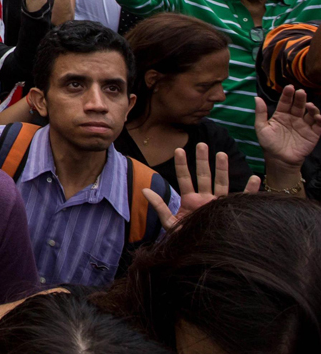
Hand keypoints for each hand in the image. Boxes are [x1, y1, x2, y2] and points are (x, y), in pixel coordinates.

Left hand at [143, 143, 259, 230]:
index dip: (182, 164)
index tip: (179, 149)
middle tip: (201, 144)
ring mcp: (220, 204)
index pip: (185, 178)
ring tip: (221, 153)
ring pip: (221, 183)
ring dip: (222, 169)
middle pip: (204, 176)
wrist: (204, 255)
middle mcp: (206, 199)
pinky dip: (251, 190)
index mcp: (190, 200)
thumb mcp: (171, 223)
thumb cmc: (187, 240)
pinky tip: (255, 178)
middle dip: (202, 160)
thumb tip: (144, 190)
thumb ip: (159, 206)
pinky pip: (243, 198)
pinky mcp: (233, 211)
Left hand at [255, 85, 320, 168]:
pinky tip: (318, 116)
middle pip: (299, 105)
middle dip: (300, 98)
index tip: (289, 87)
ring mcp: (304, 125)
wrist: (278, 160)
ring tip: (309, 105)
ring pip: (310, 113)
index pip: (285, 102)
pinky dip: (320, 119)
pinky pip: (318, 125)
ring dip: (312, 108)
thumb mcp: (261, 128)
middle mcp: (294, 118)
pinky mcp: (312, 134)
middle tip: (301, 92)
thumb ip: (260, 113)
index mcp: (281, 115)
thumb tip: (257, 98)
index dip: (287, 95)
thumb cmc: (268, 144)